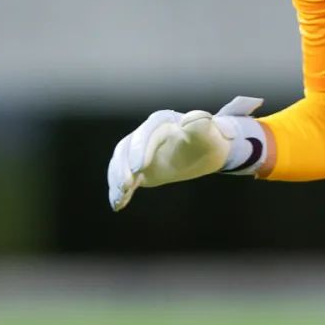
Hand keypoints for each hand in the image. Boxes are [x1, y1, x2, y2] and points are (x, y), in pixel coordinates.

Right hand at [106, 96, 265, 211]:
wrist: (207, 150)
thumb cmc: (208, 139)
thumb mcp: (208, 131)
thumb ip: (200, 124)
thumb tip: (188, 120)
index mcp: (162, 121)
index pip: (147, 132)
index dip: (140, 148)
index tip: (138, 167)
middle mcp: (146, 134)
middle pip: (127, 147)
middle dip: (123, 166)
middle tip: (125, 185)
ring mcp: (140, 151)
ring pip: (121, 162)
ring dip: (117, 178)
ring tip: (120, 195)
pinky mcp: (139, 169)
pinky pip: (125, 178)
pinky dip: (119, 191)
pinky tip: (117, 205)